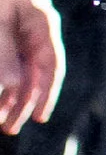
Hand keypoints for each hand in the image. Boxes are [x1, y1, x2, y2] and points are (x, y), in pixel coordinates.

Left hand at [0, 0, 64, 133]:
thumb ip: (5, 53)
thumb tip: (14, 86)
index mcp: (44, 26)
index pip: (52, 65)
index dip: (47, 93)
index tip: (39, 117)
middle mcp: (37, 35)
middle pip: (36, 75)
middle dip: (24, 103)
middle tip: (11, 128)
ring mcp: (23, 38)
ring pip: (23, 75)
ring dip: (12, 98)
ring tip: (1, 120)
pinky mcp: (11, 40)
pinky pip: (11, 67)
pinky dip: (6, 84)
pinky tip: (1, 99)